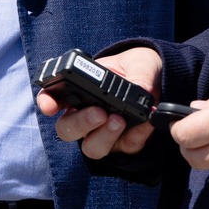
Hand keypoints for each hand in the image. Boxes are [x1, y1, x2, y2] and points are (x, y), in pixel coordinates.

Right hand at [38, 47, 162, 159]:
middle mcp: (86, 116)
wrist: (161, 84)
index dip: (47, 103)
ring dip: (103, 136)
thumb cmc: (139, 68)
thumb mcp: (140, 60)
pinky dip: (136, 136)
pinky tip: (145, 122)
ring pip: (91, 148)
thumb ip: (138, 71)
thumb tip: (140, 87)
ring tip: (119, 120)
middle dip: (80, 123)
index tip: (50, 107)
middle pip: (67, 130)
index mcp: (79, 91)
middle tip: (99, 112)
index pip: (52, 98)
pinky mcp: (125, 145)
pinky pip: (126, 147)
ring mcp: (104, 133)